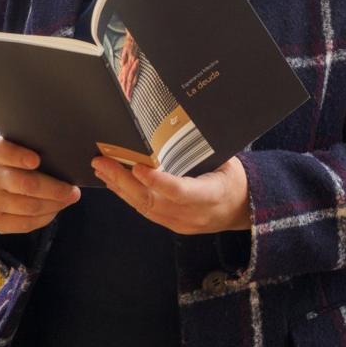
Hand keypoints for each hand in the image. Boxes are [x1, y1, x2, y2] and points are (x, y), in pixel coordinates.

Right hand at [0, 136, 80, 233]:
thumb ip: (48, 151)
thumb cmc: (34, 163)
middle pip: (24, 184)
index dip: (17, 156)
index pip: (0, 150)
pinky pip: (25, 223)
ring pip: (29, 206)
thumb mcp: (37, 151)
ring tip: (70, 198)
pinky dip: (46, 217)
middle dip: (53, 189)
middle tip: (73, 191)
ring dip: (54, 204)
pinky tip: (55, 209)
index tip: (36, 161)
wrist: (15, 185)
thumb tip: (74, 163)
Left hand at [90, 155, 249, 234]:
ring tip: (102, 169)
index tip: (137, 167)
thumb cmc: (234, 179)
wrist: (243, 208)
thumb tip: (180, 121)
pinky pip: (146, 211)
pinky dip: (128, 195)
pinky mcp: (172, 225)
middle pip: (153, 200)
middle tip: (103, 162)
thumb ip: (204, 148)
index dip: (157, 181)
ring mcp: (181, 223)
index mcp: (212, 195)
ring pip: (144, 207)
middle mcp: (193, 214)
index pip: (180, 191)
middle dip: (124, 181)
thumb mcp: (227, 161)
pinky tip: (115, 183)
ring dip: (120, 188)